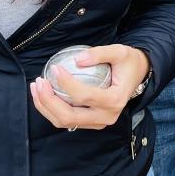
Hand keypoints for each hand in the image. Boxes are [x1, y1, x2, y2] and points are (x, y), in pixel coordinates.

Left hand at [30, 45, 149, 130]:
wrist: (137, 75)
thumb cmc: (128, 63)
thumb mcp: (120, 52)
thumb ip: (100, 53)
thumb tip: (77, 60)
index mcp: (115, 100)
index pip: (85, 96)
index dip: (66, 84)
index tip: (55, 68)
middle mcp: (107, 116)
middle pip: (70, 116)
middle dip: (49, 101)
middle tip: (39, 82)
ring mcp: (98, 122)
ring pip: (65, 121)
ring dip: (46, 107)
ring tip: (37, 87)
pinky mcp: (91, 123)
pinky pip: (66, 120)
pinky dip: (51, 109)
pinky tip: (43, 94)